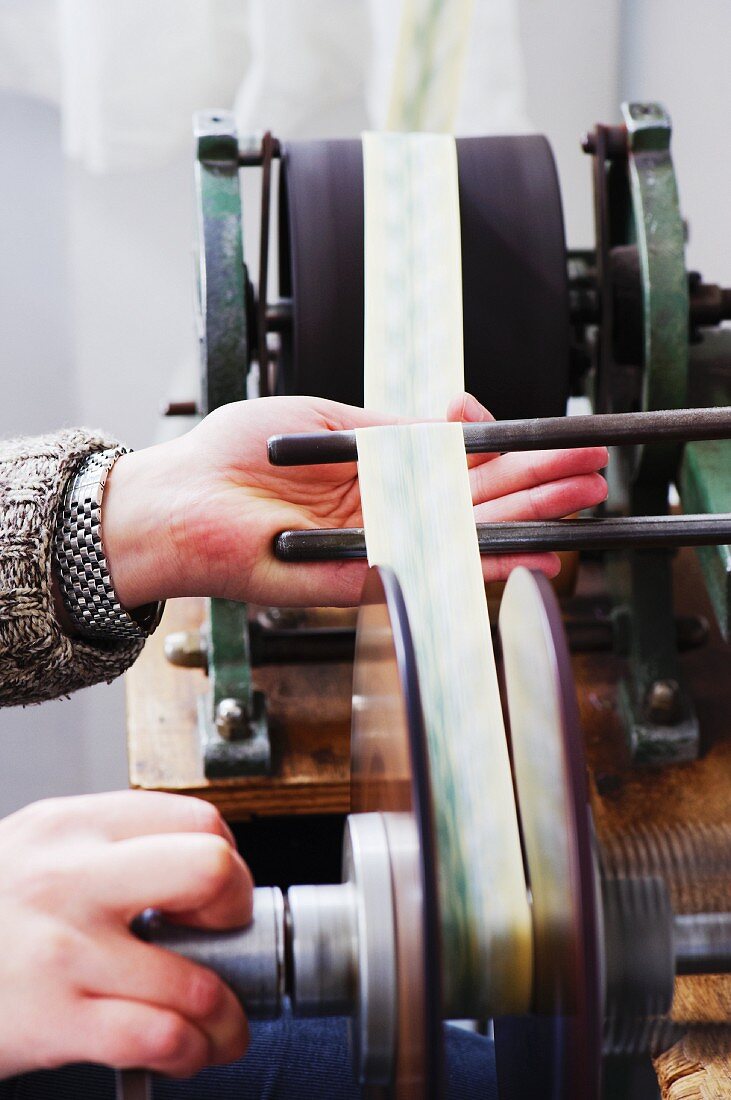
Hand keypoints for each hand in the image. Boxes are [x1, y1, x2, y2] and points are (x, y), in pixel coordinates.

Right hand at [0, 792, 251, 1078]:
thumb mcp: (41, 847)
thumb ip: (113, 847)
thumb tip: (203, 871)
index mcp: (77, 825)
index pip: (198, 820)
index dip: (227, 859)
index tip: (217, 892)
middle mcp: (74, 877)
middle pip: (209, 869)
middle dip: (237, 909)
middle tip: (225, 935)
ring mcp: (66, 950)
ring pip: (195, 980)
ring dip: (227, 1016)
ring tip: (223, 1025)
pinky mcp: (56, 1019)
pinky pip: (157, 1037)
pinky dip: (192, 1052)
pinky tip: (189, 1051)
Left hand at [102, 393, 606, 607]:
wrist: (179, 498)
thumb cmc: (234, 453)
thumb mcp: (324, 418)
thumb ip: (388, 428)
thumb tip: (449, 424)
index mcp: (378, 473)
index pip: (458, 466)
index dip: (505, 453)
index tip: (542, 436)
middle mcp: (386, 513)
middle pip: (476, 501)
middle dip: (537, 485)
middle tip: (591, 471)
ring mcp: (379, 546)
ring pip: (467, 534)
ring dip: (528, 518)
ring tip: (582, 501)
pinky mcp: (363, 578)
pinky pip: (433, 568)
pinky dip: (485, 561)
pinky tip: (534, 551)